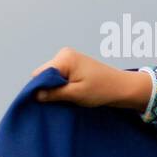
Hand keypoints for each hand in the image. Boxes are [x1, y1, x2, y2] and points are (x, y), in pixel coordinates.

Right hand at [29, 47, 151, 111]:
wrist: (123, 87)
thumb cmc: (102, 90)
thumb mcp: (75, 94)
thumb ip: (53, 94)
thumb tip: (34, 95)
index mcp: (64, 58)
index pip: (39, 74)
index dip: (40, 88)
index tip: (47, 101)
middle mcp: (64, 54)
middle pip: (44, 74)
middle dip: (49, 88)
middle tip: (61, 100)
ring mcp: (69, 58)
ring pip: (51, 76)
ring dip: (56, 88)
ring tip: (69, 96)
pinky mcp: (74, 64)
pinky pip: (60, 76)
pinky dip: (62, 85)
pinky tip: (70, 93)